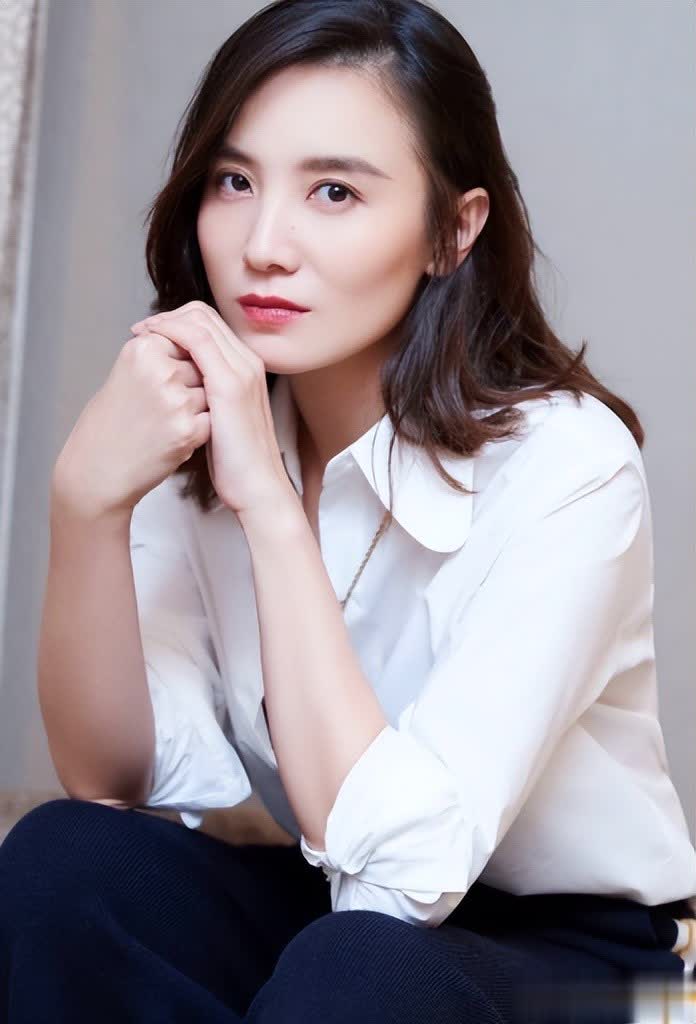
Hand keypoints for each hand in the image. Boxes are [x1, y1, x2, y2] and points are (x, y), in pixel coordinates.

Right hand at [52, 326, 209, 519]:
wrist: (97, 468)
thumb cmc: (112, 420)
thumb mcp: (128, 370)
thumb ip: (163, 352)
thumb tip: (201, 338)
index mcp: (143, 348)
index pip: (187, 340)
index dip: (181, 363)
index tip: (162, 380)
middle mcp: (160, 371)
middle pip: (202, 366)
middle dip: (191, 384)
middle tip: (162, 405)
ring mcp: (176, 401)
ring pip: (210, 393)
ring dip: (197, 406)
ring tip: (166, 420)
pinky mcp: (188, 430)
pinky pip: (211, 419)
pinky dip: (198, 428)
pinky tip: (173, 434)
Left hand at [129, 301, 291, 515]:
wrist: (257, 488)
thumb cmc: (235, 462)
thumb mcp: (220, 421)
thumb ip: (207, 399)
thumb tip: (181, 391)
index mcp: (246, 370)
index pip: (210, 326)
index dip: (178, 322)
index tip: (151, 334)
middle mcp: (247, 363)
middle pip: (205, 316)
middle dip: (168, 316)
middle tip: (141, 330)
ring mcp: (241, 371)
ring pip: (200, 321)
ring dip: (165, 321)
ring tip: (141, 334)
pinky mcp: (230, 384)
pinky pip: (197, 340)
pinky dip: (171, 334)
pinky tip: (150, 343)